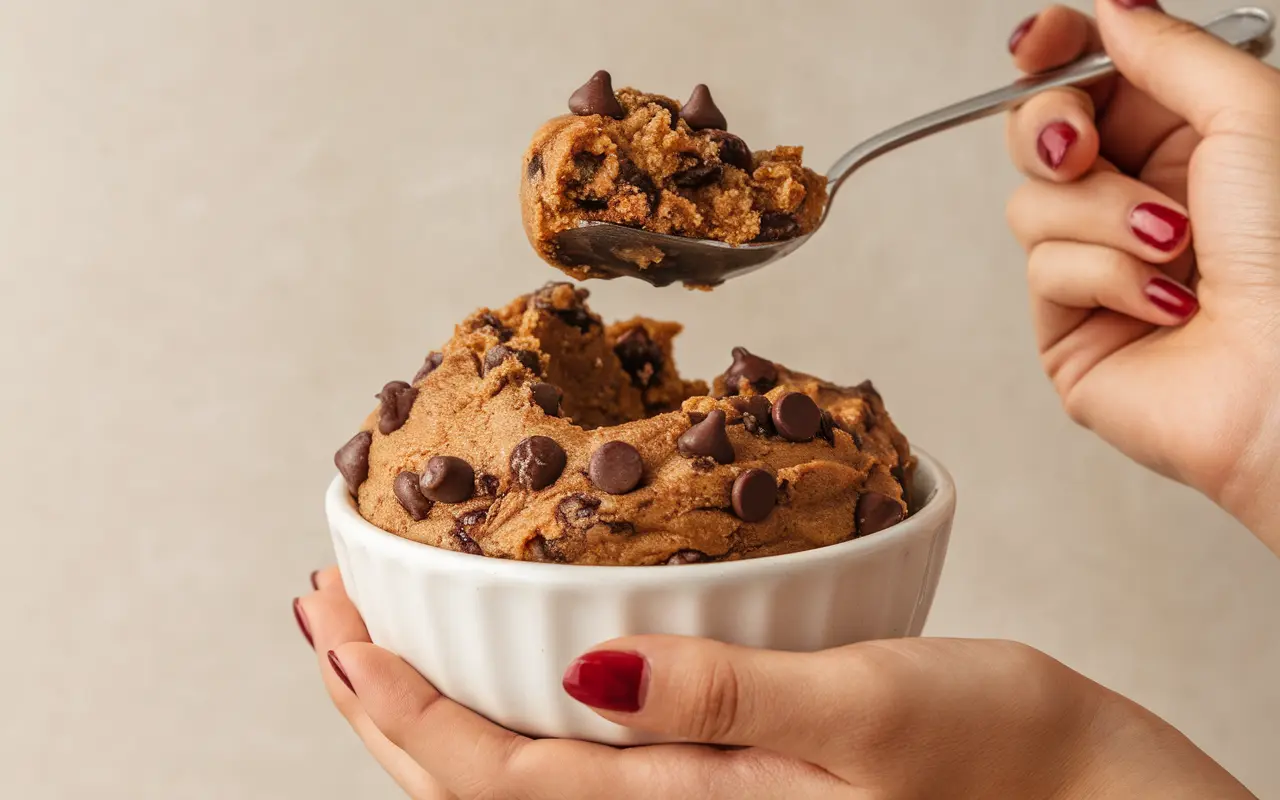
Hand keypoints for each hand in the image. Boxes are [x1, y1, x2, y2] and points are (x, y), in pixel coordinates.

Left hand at [297, 567, 1251, 798]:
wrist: (1081, 797)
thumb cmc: (998, 759)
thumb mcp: (867, 714)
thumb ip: (724, 700)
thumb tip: (589, 677)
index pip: (490, 779)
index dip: (397, 706)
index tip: (335, 624)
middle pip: (482, 785)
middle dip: (387, 704)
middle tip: (325, 616)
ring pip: (522, 775)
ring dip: (440, 706)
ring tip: (383, 639)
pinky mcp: (726, 778)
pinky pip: (584, 759)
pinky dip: (520, 707)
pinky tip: (516, 665)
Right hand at [1004, 1, 1279, 551]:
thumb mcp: (1250, 114)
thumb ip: (1169, 51)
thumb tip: (1111, 10)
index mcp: (1195, 143)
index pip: (1095, 79)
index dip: (1058, 53)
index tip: (1042, 44)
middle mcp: (1143, 200)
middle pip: (1041, 134)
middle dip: (1050, 129)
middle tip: (1080, 146)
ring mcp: (1102, 266)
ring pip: (1034, 202)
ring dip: (1103, 216)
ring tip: (1173, 247)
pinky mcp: (1072, 328)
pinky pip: (1045, 269)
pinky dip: (1103, 277)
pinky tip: (1164, 303)